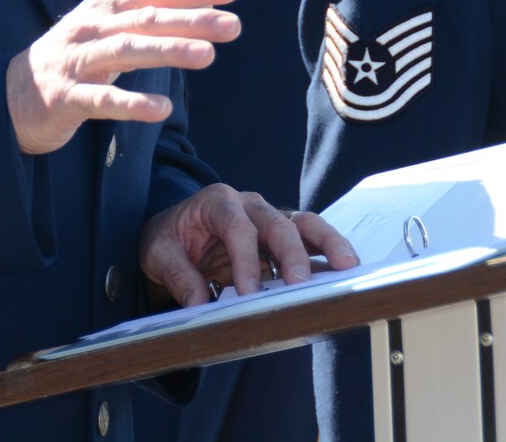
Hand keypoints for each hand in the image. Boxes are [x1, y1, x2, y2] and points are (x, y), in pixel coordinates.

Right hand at [6, 0, 239, 155]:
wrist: (10, 96)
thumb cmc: (71, 61)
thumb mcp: (105, 32)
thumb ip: (144, 21)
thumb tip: (200, 11)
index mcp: (105, 9)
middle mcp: (92, 28)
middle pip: (146, 19)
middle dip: (191, 20)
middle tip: (233, 25)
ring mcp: (77, 62)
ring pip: (127, 51)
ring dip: (168, 51)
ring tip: (208, 56)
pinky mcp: (66, 97)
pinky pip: (103, 99)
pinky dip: (133, 103)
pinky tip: (162, 108)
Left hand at [140, 186, 358, 306]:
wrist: (174, 235)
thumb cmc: (169, 240)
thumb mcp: (157, 253)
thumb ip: (177, 275)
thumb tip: (200, 304)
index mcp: (217, 202)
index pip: (237, 227)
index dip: (245, 260)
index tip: (249, 294)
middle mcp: (249, 205)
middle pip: (278, 223)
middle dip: (291, 254)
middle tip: (300, 286)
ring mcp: (271, 220)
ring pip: (305, 225)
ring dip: (328, 244)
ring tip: (347, 267)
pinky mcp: (284, 239)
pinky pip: (312, 243)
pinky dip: (329, 256)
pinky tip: (345, 273)